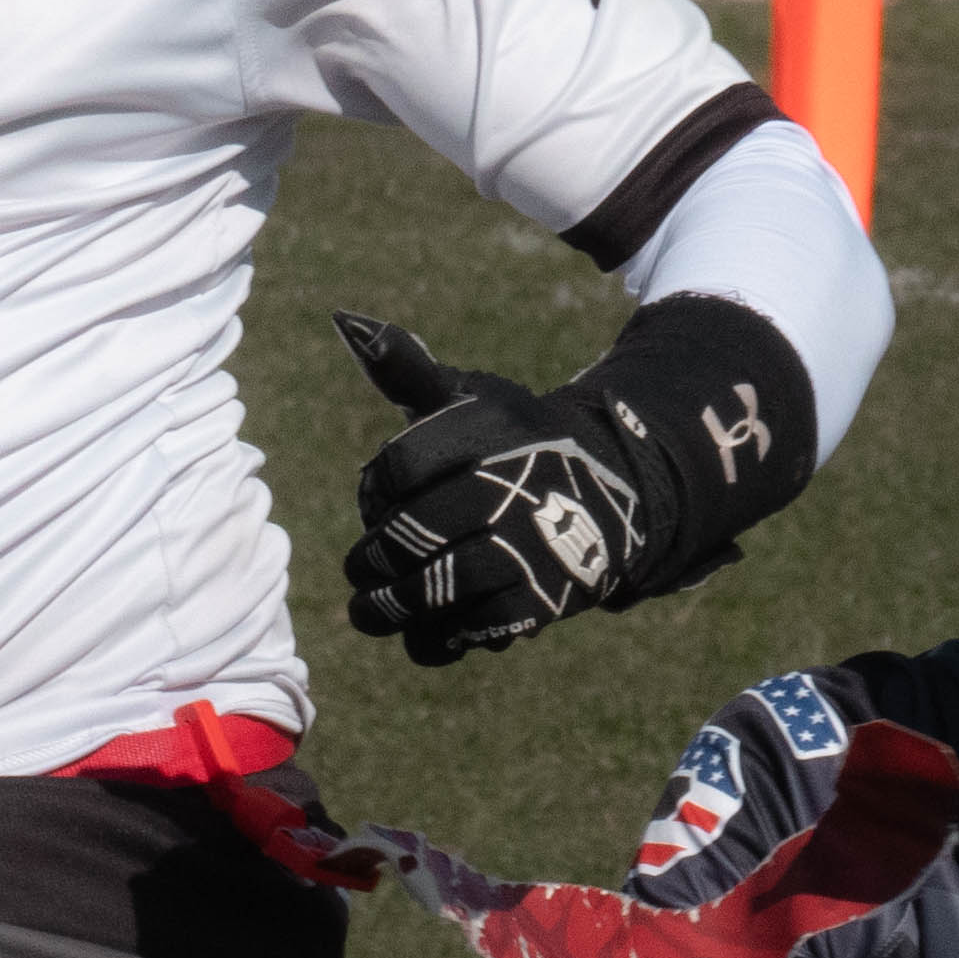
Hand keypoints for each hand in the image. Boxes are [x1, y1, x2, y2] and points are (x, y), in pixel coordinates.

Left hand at [333, 315, 683, 661]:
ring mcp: (530, 542)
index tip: (373, 500)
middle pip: (414, 532)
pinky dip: (444, 637)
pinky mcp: (547, 596)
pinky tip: (423, 632)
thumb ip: (407, 370)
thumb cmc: (513, 443)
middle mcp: (509, 481)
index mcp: (487, 427)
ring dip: (394, 606)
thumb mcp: (470, 398)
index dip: (374, 490)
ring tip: (368, 613)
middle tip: (358, 570)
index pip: (398, 468)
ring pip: (442, 586)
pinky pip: (480, 627)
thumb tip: (346, 321)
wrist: (612, 491)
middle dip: (375, 558)